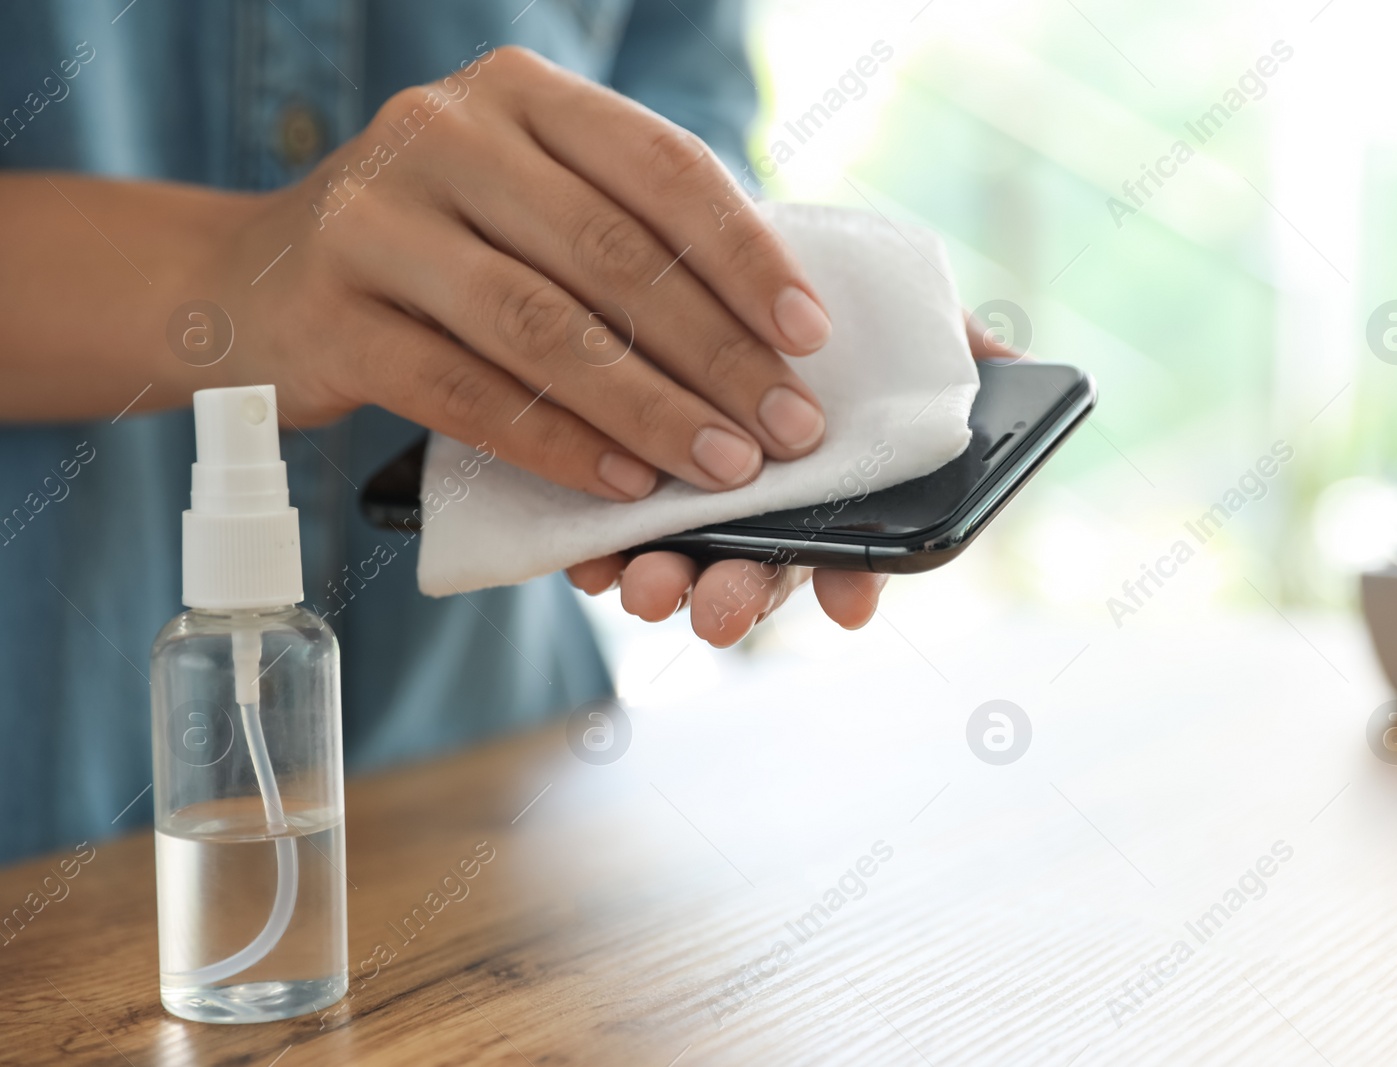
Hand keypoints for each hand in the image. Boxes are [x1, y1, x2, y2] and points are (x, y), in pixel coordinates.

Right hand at [211, 47, 832, 498]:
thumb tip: (768, 334)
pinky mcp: (330, 315)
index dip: (746, 256)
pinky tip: (624, 485)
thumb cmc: (434, 251)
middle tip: (786, 429)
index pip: (661, 168)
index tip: (810, 336)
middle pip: (612, 254)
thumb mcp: (521, 203)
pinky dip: (558, 446)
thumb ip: (620, 235)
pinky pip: (467, 394)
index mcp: (516, 93)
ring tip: (723, 468)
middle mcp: (443, 132)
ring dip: (650, 410)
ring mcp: (375, 219)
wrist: (250, 285)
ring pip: (544, 328)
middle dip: (717, 354)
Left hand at [568, 316, 1017, 646]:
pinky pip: (601, 526)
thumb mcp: (884, 313)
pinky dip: (595, 543)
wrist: (699, 253)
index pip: (852, 550)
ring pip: (679, 557)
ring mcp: (685, 501)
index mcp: (832, 487)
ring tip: (645, 586)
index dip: (854, 580)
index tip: (850, 604)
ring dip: (665, 579)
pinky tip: (587, 549)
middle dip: (742, 595)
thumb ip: (944, 347)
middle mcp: (760, 508)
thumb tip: (1015, 367)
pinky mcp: (613, 478)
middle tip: (721, 614)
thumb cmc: (807, 304)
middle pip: (760, 568)